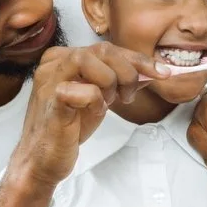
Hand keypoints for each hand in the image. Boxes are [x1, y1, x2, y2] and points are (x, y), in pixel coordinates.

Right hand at [8, 43, 170, 188]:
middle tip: (128, 97)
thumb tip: (152, 71)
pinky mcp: (52, 100)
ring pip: (90, 60)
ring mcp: (50, 79)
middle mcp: (54, 62)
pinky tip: (92, 113)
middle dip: (127, 72)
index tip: (162, 72)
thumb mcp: (100, 96)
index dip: (139, 59)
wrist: (44, 159)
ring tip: (108, 103)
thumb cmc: (69, 126)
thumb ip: (120, 80)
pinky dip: (97, 101)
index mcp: (64, 56)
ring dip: (111, 82)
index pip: (108, 47)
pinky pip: (85, 90)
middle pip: (103, 49)